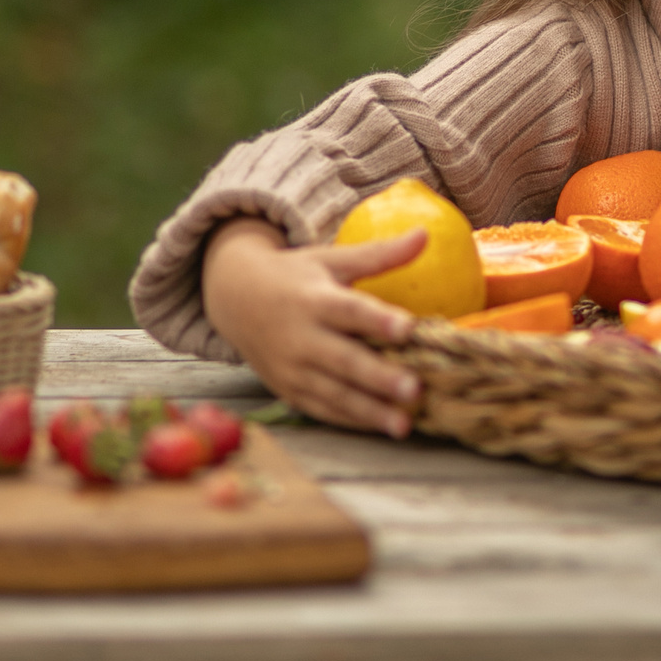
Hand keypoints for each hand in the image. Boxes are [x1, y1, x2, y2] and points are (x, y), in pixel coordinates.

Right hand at [200, 217, 424, 437]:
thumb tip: (425, 234)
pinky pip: (323, 409)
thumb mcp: (331, 260)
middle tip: (415, 389)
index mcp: (313, 299)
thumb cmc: (295, 276)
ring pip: (334, 393)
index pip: (349, 311)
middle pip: (344, 360)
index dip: (378, 320)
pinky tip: (381, 426)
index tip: (409, 327)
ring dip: (369, 410)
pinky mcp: (288, 390)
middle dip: (379, 377)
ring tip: (403, 424)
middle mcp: (301, 337)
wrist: (235, 298)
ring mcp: (292, 368)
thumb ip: (378, 254)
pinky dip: (351, 420)